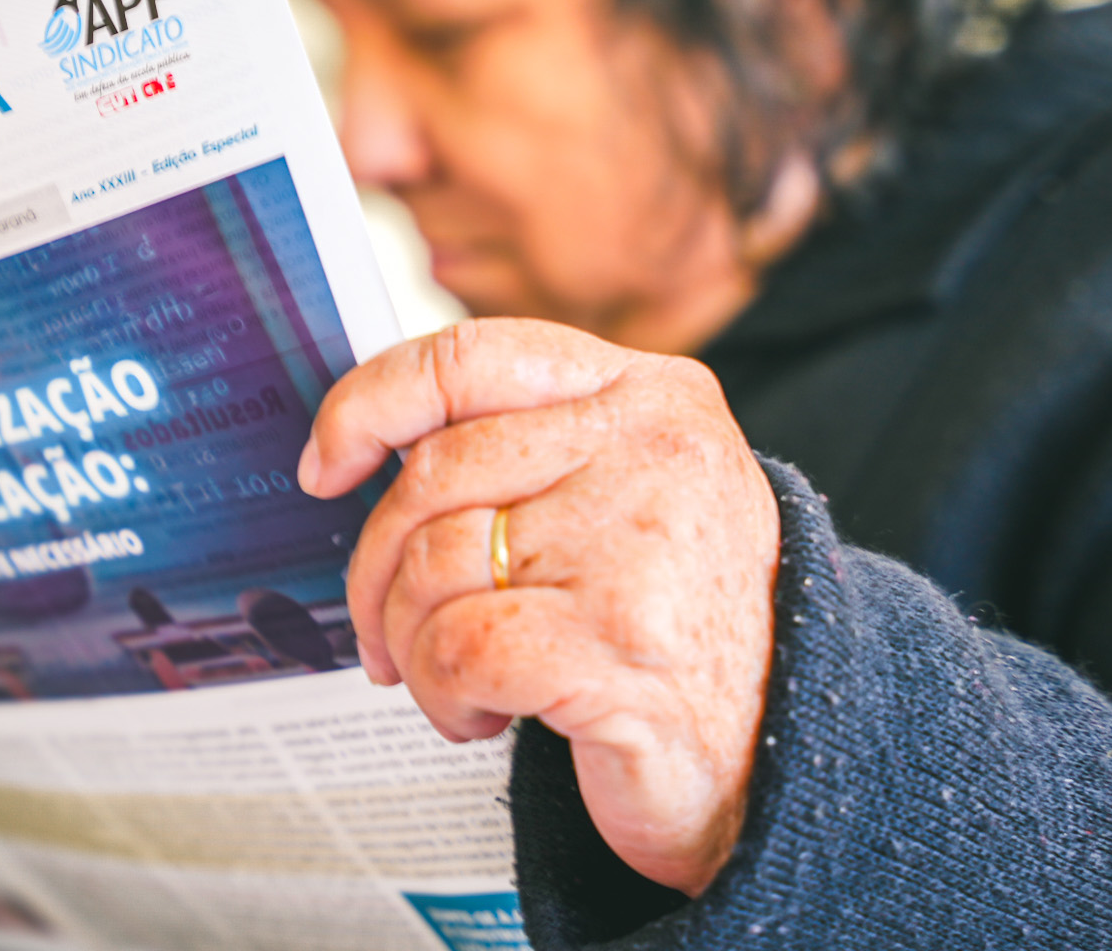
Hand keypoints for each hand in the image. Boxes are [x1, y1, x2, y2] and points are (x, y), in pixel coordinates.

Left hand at [297, 318, 778, 895]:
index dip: (369, 403)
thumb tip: (367, 448)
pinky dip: (442, 694)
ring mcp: (640, 544)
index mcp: (650, 393)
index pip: (469, 357)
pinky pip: (458, 649)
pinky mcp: (618, 645)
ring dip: (413, 644)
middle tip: (380, 630)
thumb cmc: (675, 621)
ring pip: (433, 567)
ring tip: (453, 680)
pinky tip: (480, 715)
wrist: (788, 754)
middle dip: (377, 568)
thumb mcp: (624, 495)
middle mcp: (654, 450)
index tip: (323, 465)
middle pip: (433, 476)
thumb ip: (527, 449)